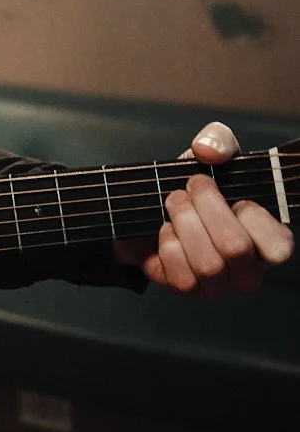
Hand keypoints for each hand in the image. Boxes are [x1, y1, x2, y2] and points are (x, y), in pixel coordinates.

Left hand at [113, 120, 294, 295]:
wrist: (153, 207)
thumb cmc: (197, 188)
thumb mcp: (212, 155)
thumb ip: (218, 140)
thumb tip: (209, 151)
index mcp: (268, 242)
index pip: (279, 245)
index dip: (252, 215)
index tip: (235, 195)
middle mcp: (249, 271)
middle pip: (235, 247)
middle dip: (206, 207)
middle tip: (191, 187)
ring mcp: (219, 286)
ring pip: (208, 263)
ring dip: (184, 222)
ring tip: (174, 202)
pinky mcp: (187, 290)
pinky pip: (180, 274)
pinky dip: (168, 243)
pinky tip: (167, 229)